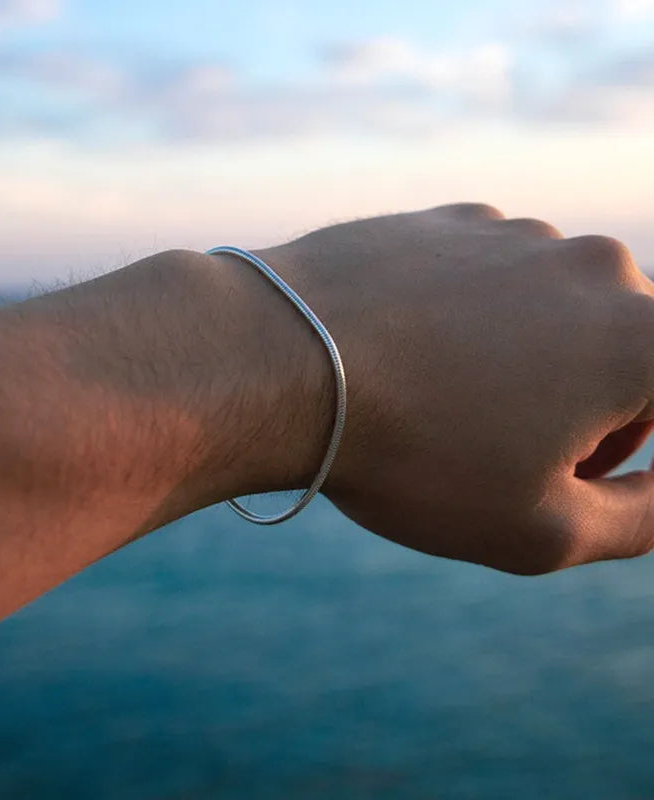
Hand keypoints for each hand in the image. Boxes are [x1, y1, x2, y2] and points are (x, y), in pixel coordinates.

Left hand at [251, 203, 653, 573]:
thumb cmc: (414, 456)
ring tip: (447, 405)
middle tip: (509, 454)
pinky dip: (470, 319)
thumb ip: (645, 516)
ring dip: (526, 360)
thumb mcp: (542, 531)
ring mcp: (516, 232)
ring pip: (553, 310)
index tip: (573, 467)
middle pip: (622, 351)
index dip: (632, 444)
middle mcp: (594, 266)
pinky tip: (410, 355)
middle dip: (587, 408)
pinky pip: (487, 279)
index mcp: (640, 339)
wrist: (285, 362)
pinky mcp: (450, 220)